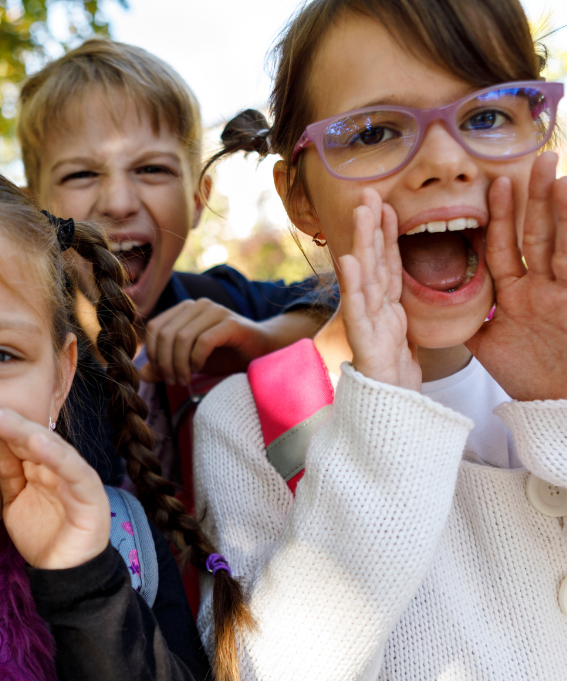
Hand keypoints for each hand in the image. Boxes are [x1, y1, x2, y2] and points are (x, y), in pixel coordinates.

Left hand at [0, 388, 109, 569]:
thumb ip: (8, 470)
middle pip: (27, 432)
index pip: (14, 433)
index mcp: (41, 463)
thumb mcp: (14, 500)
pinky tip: (34, 441)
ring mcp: (76, 476)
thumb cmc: (42, 537)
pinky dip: (54, 454)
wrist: (66, 577)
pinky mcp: (90, 494)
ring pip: (47, 444)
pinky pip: (72, 470)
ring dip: (19, 427)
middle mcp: (59, 463)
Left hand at [142, 299, 277, 385]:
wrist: (261, 351)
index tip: (161, 374)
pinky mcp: (231, 323)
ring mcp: (215, 311)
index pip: (155, 328)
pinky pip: (203, 342)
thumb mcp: (188, 363)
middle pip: (166, 334)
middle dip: (165, 363)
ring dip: (180, 365)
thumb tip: (140, 375)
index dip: (152, 353)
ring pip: (182, 338)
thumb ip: (165, 366)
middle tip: (173, 382)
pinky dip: (196, 360)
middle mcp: (198, 305)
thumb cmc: (224, 355)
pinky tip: (200, 369)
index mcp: (184, 309)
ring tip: (185, 380)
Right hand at [338, 188, 420, 389]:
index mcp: (387, 309)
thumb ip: (398, 315)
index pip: (387, 265)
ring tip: (362, 213)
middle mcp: (374, 311)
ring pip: (365, 277)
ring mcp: (366, 324)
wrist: (389, 411)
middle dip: (371, 228)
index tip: (384, 205)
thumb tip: (397, 298)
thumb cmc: (394, 378)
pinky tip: (349, 260)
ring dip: (363, 242)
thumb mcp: (404, 338)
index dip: (385, 235)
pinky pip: (358, 309)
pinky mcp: (363, 342)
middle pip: (373, 264)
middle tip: (368, 194)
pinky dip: (353, 284)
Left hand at [466, 152, 566, 400]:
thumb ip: (469, 317)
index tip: (496, 185)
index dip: (502, 217)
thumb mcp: (489, 343)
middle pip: (537, 234)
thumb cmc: (527, 376)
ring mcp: (563, 294)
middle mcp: (543, 286)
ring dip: (563, 211)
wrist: (555, 405)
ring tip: (560, 176)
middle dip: (537, 198)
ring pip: (563, 245)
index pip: (504, 246)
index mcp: (516, 292)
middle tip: (539, 159)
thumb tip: (437, 304)